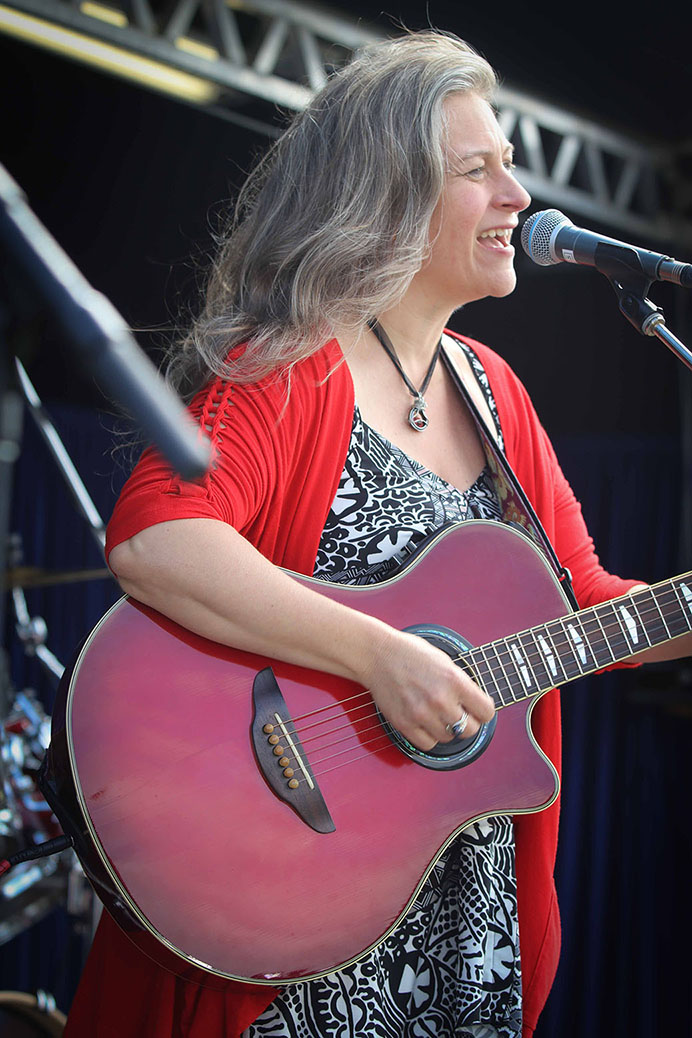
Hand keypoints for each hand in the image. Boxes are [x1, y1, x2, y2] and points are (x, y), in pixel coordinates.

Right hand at [358, 627, 494, 751]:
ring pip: (449, 737)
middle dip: (468, 722)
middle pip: (471, 730)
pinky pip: (428, 744)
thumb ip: (461, 684)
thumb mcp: (445, 661)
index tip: (478, 709)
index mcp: (455, 680)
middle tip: (460, 714)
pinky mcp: (405, 724)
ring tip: (438, 715)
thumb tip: (475, 704)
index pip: (486, 712)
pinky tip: (426, 723)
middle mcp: (440, 699)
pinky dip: (429, 737)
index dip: (484, 711)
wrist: (378, 654)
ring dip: (447, 729)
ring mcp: (422, 714)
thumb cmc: (410, 654)